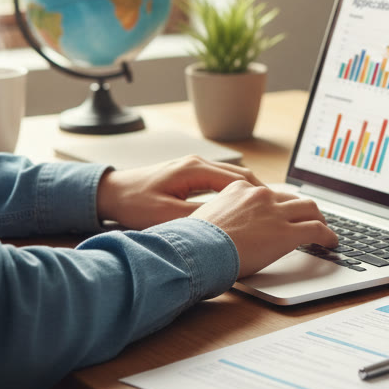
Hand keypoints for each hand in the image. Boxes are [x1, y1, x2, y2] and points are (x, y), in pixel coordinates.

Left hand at [95, 155, 264, 229]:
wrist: (111, 192)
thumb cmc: (133, 202)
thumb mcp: (165, 215)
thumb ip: (197, 218)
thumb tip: (225, 224)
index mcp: (195, 169)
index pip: (239, 180)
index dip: (259, 196)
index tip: (274, 210)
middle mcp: (198, 164)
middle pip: (241, 176)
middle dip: (261, 193)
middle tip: (277, 212)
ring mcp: (194, 167)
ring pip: (232, 178)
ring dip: (249, 193)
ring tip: (264, 212)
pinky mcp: (189, 175)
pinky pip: (221, 181)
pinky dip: (235, 193)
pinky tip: (239, 207)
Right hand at [189, 182, 337, 276]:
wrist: (196, 250)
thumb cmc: (193, 242)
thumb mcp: (204, 218)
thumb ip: (220, 217)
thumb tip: (220, 230)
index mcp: (239, 189)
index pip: (266, 193)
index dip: (277, 204)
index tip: (280, 212)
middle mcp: (260, 196)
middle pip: (291, 197)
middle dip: (302, 207)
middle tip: (309, 217)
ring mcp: (275, 213)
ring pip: (309, 208)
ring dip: (319, 218)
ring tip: (324, 229)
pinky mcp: (286, 233)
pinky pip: (316, 230)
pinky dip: (328, 235)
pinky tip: (331, 242)